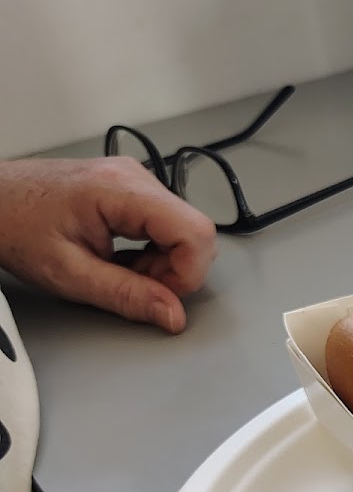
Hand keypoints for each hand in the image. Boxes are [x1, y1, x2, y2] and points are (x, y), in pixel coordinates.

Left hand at [0, 157, 216, 333]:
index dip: (188, 273)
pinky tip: (120, 256)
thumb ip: (126, 296)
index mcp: (122, 190)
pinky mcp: (133, 188)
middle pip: (193, 233)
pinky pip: (166, 224)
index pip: (196, 232)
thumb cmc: (15, 226)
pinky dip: (151, 250)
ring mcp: (136, 179)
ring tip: (117, 269)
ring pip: (183, 231)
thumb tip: (172, 315)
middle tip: (131, 285)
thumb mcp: (68, 274)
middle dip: (172, 270)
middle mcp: (136, 177)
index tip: (161, 294)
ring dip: (160, 262)